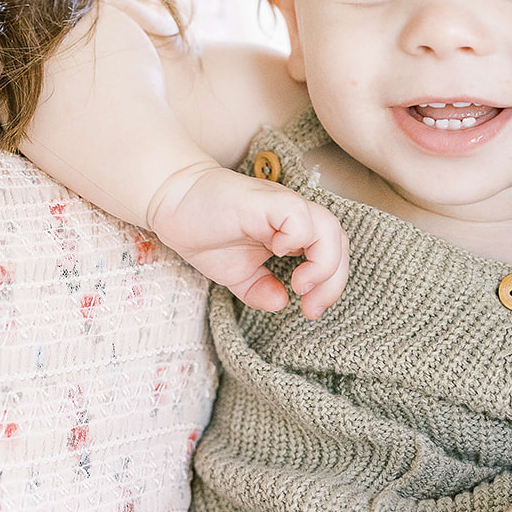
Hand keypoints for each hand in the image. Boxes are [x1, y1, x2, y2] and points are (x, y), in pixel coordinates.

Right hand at [148, 164, 348, 317]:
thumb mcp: (236, 273)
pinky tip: (277, 252)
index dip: (332, 284)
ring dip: (324, 262)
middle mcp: (293, 216)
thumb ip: (259, 289)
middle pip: (338, 241)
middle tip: (311, 307)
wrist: (172, 202)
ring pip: (328, 226)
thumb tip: (281, 303)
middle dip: (334, 280)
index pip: (333, 253)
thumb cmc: (204, 231)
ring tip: (301, 285)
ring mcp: (281, 206)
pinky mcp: (265, 200)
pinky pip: (297, 214)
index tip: (310, 310)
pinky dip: (297, 236)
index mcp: (292, 232)